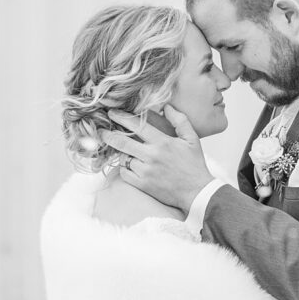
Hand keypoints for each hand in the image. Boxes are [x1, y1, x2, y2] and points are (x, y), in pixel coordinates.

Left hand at [100, 106, 214, 211]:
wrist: (197, 192)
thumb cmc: (195, 165)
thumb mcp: (192, 139)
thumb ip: (180, 120)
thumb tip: (167, 107)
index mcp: (163, 142)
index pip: (138, 126)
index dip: (122, 117)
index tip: (112, 112)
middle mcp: (152, 156)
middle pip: (122, 142)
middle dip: (109, 135)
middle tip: (101, 130)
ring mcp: (146, 171)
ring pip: (124, 158)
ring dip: (122, 153)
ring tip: (126, 151)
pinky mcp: (143, 185)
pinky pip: (125, 173)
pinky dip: (124, 168)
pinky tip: (130, 165)